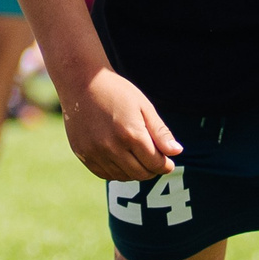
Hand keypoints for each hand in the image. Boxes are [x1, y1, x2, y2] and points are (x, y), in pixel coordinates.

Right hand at [62, 68, 181, 180]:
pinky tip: (122, 160)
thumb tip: (177, 151)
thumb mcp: (144, 106)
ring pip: (123, 176)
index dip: (166, 165)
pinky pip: (105, 174)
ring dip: (135, 172)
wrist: (81, 83)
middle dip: (152, 170)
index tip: (168, 162)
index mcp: (131, 134)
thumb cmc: (117, 91)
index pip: (155, 163)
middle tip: (155, 162)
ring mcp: (95, 152)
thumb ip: (160, 132)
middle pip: (140, 174)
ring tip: (138, 159)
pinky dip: (117, 172)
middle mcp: (112, 147)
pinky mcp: (83, 154)